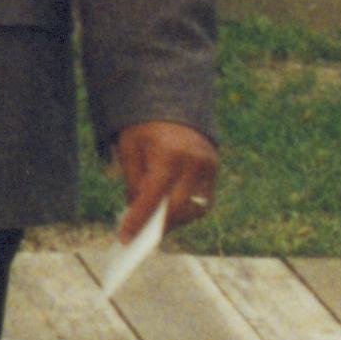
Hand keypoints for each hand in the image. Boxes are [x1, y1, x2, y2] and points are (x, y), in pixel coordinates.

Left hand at [109, 119, 220, 240]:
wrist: (173, 102)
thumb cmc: (146, 126)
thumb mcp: (130, 148)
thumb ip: (134, 182)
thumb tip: (136, 214)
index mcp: (169, 153)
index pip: (153, 197)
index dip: (138, 220)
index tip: (124, 238)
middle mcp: (194, 162)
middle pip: (177, 208)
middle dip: (157, 225)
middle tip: (138, 236)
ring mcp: (209, 166)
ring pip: (194, 209)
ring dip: (173, 220)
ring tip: (153, 223)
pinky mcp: (215, 169)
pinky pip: (203, 201)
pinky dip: (186, 210)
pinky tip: (170, 212)